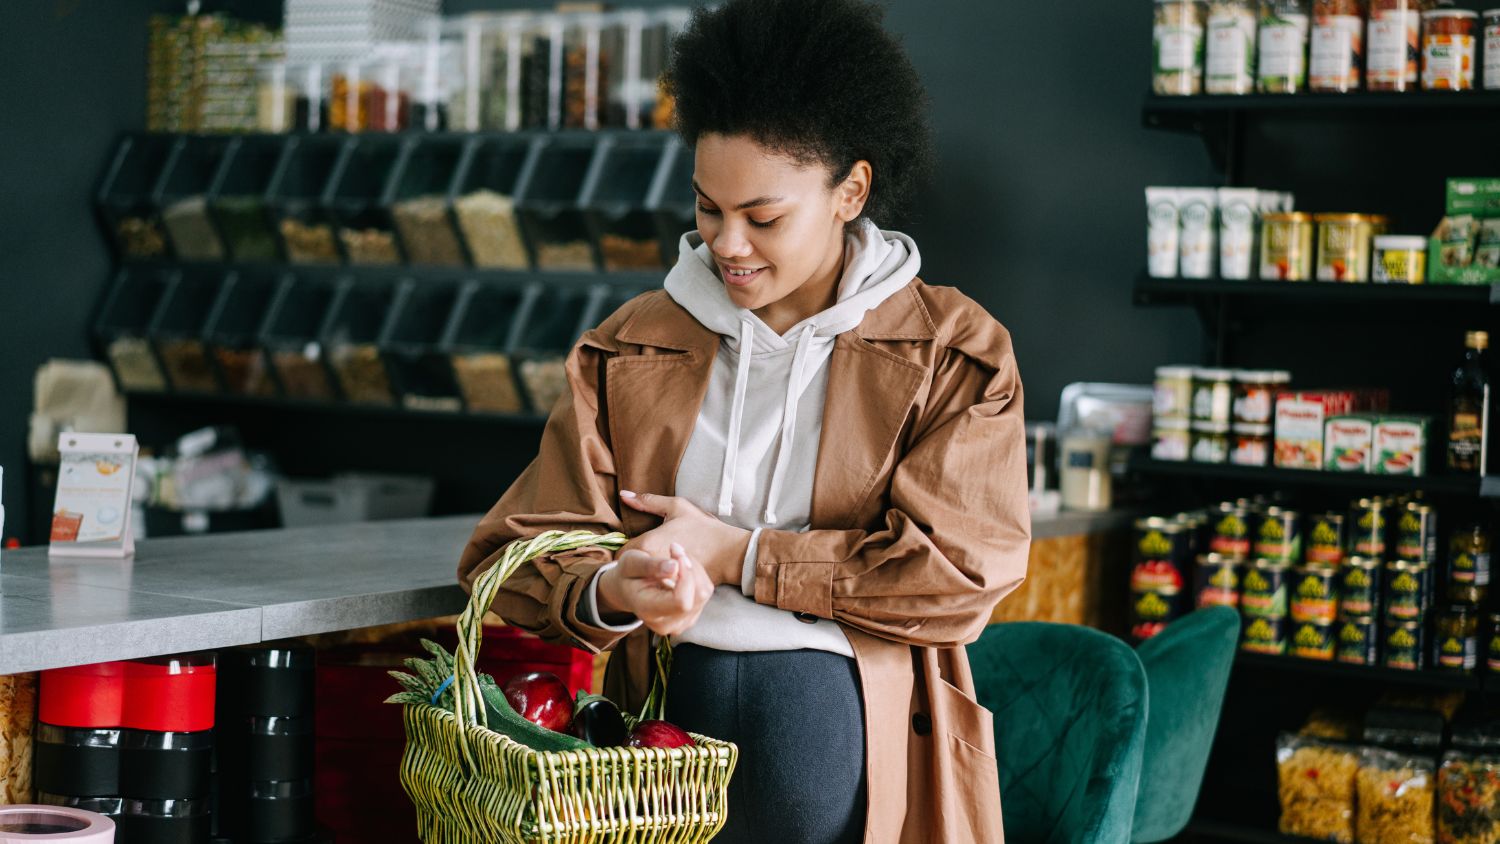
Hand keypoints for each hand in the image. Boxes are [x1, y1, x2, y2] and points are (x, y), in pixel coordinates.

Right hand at [596, 543, 713, 635]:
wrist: (627, 591)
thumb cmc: (628, 574)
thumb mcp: (631, 562)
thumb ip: (650, 565)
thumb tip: (675, 567)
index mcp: (648, 611)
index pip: (681, 601)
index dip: (686, 575)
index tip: (677, 553)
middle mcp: (667, 624)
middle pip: (697, 595)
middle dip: (690, 567)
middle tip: (674, 548)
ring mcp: (681, 623)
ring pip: (704, 591)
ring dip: (694, 569)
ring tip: (675, 557)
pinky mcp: (691, 616)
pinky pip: (705, 592)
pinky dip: (696, 575)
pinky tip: (680, 569)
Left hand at [619, 490, 751, 587]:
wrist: (730, 552)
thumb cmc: (704, 527)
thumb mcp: (677, 507)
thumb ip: (648, 501)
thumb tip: (623, 494)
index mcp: (647, 543)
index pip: (621, 553)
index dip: (625, 549)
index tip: (634, 546)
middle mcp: (650, 563)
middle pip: (631, 567)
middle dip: (635, 562)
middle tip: (644, 555)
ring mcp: (661, 578)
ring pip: (643, 578)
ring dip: (646, 573)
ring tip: (655, 566)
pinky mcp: (673, 588)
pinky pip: (658, 586)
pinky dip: (660, 582)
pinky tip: (668, 575)